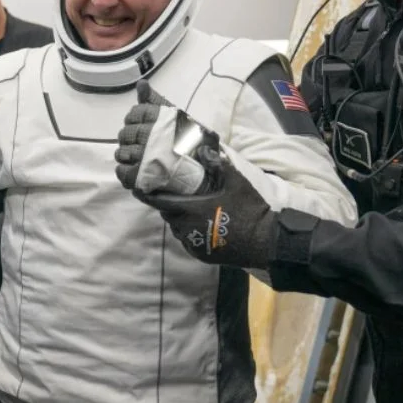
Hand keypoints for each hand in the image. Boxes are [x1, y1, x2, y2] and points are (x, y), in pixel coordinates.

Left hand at [115, 81, 217, 195]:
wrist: (204, 173)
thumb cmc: (189, 143)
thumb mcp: (175, 118)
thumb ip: (155, 101)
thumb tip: (141, 84)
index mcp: (163, 120)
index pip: (136, 113)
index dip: (134, 119)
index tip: (140, 124)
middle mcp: (153, 137)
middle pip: (126, 133)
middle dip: (129, 137)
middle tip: (140, 143)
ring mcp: (146, 158)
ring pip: (122, 152)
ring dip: (126, 154)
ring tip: (138, 156)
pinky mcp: (141, 177)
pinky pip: (122, 171)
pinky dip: (124, 170)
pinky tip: (134, 169)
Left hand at [133, 154, 276, 268]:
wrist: (266, 242)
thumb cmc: (250, 210)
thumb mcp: (236, 182)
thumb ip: (217, 164)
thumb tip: (203, 148)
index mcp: (191, 209)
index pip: (159, 202)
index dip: (146, 194)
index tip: (137, 187)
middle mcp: (188, 228)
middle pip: (168, 215)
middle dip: (168, 205)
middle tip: (174, 194)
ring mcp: (194, 244)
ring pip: (178, 229)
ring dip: (180, 219)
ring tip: (191, 209)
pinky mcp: (201, 255)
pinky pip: (189, 241)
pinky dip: (190, 232)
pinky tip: (202, 225)